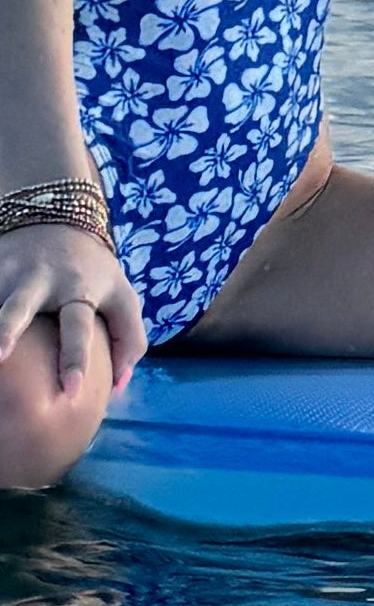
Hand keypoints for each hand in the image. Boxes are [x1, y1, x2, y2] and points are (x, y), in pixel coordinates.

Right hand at [0, 220, 145, 402]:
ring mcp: (7, 274)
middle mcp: (40, 281)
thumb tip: (118, 388)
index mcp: (78, 290)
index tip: (73, 392)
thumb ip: (129, 340)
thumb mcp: (123, 296)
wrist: (57, 213)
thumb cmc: (93, 272)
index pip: (78, 328)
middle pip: (19, 308)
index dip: (75, 359)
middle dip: (5, 331)